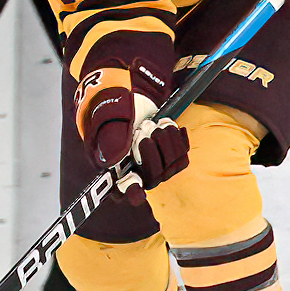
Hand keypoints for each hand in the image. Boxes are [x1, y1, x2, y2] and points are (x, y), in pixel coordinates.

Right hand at [76, 58, 189, 204]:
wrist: (128, 99)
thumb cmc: (112, 110)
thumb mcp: (106, 119)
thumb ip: (109, 138)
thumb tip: (114, 160)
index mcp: (113, 169)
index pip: (124, 190)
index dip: (132, 191)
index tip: (137, 190)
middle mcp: (135, 173)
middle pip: (154, 176)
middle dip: (151, 149)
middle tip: (143, 128)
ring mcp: (154, 168)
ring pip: (171, 167)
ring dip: (166, 141)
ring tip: (155, 123)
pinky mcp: (170, 158)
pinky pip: (182, 157)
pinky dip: (178, 139)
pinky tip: (169, 125)